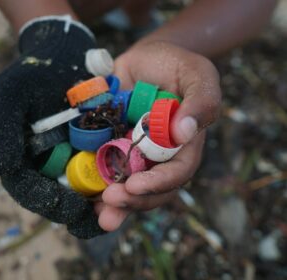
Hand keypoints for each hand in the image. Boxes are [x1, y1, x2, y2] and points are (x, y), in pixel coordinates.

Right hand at [0, 16, 104, 238]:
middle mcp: (50, 165)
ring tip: (123, 208)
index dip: (51, 204)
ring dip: (105, 203)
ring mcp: (75, 158)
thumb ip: (3, 133)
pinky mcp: (99, 147)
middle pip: (62, 199)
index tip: (72, 210)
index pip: (32, 192)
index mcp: (25, 161)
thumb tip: (2, 171)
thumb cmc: (31, 75)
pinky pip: (110, 168)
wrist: (63, 55)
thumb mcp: (9, 97)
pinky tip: (135, 183)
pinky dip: (121, 178)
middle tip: (103, 220)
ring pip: (88, 190)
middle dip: (82, 213)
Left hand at [97, 41, 220, 230]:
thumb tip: (186, 132)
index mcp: (183, 145)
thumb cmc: (175, 64)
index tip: (135, 186)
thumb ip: (201, 99)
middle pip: (151, 190)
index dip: (158, 184)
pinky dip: (95, 187)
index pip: (176, 173)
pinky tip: (86, 198)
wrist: (144, 60)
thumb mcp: (197, 73)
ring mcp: (134, 154)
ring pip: (129, 188)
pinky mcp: (112, 147)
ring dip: (115, 205)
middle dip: (132, 201)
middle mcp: (159, 156)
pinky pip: (105, 172)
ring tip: (99, 213)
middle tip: (110, 202)